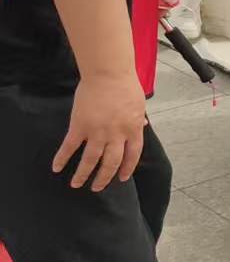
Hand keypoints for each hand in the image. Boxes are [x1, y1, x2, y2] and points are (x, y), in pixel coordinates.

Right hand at [54, 73, 146, 190]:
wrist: (108, 73)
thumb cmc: (125, 85)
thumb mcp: (139, 104)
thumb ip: (138, 118)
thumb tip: (142, 126)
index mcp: (133, 129)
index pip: (132, 155)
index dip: (127, 168)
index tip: (121, 178)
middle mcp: (116, 135)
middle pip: (111, 162)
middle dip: (103, 178)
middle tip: (97, 188)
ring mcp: (97, 132)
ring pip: (90, 160)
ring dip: (83, 174)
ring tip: (76, 184)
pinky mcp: (79, 126)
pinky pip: (70, 147)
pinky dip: (62, 158)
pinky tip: (56, 167)